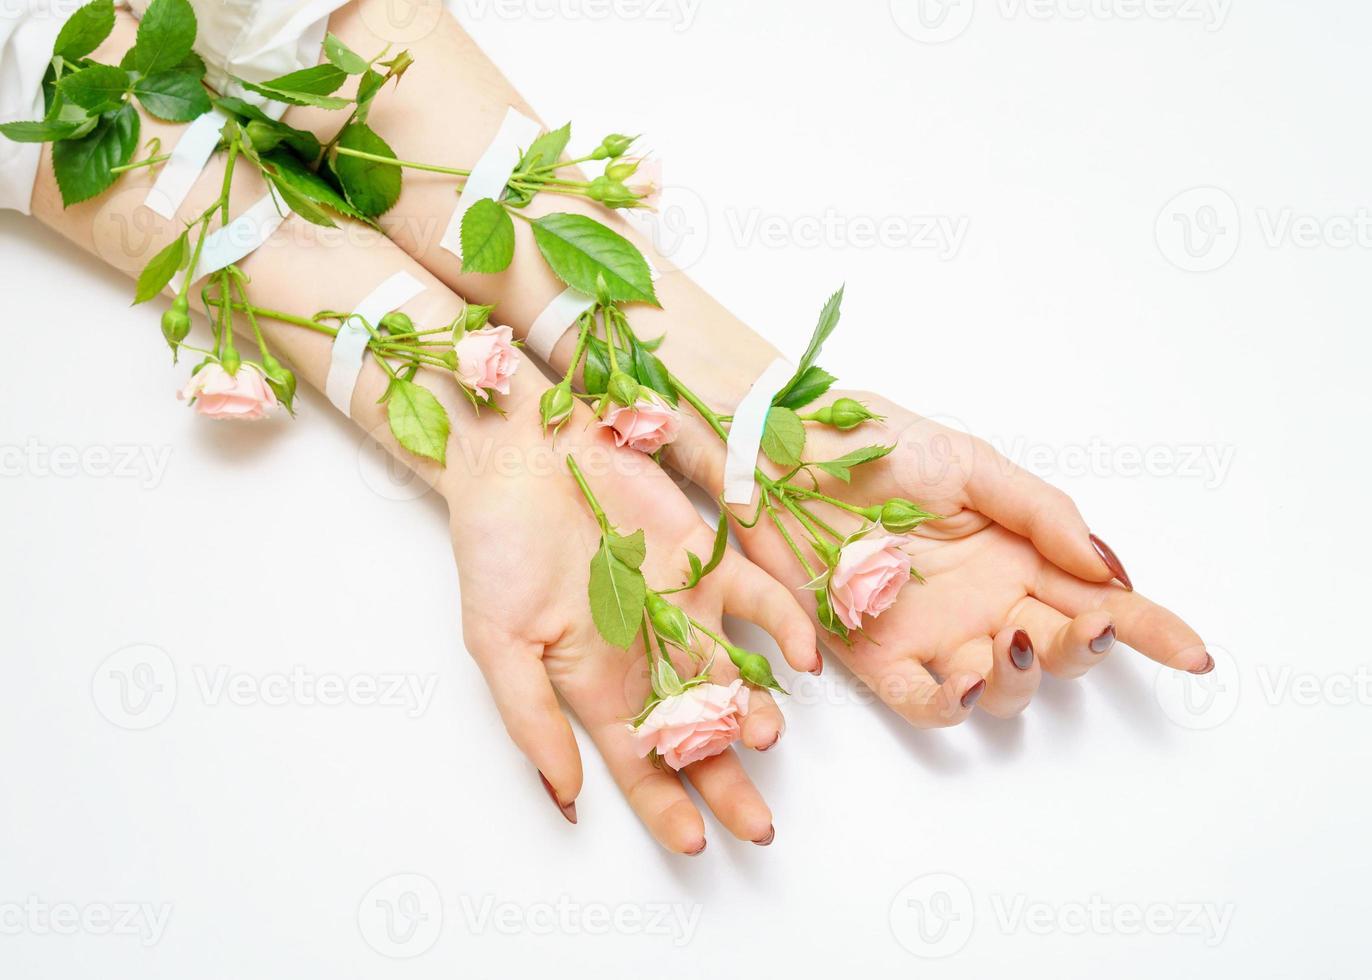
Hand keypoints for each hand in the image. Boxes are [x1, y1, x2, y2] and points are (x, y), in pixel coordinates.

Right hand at [445, 401, 817, 851]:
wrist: (519, 455)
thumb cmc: (496, 547)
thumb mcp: (496, 642)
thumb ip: (532, 719)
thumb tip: (569, 793)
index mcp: (596, 687)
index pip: (641, 766)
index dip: (667, 807)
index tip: (696, 843)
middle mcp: (648, 658)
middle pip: (699, 737)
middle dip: (728, 784)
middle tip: (759, 828)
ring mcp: (682, 610)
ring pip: (736, 677)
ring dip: (756, 708)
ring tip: (765, 733)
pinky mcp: (708, 560)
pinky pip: (761, 601)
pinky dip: (786, 628)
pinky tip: (803, 658)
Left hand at [731, 390, 1208, 726]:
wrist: (777, 449)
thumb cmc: (870, 442)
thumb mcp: (968, 462)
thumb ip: (1041, 513)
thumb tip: (1111, 570)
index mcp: (1015, 553)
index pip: (1096, 598)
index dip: (1148, 629)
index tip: (1194, 655)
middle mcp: (983, 602)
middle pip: (1058, 652)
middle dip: (1083, 649)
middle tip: (1084, 625)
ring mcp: (932, 634)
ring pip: (999, 688)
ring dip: (1020, 676)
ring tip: (1013, 638)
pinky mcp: (875, 657)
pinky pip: (922, 702)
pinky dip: (949, 702)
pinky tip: (962, 676)